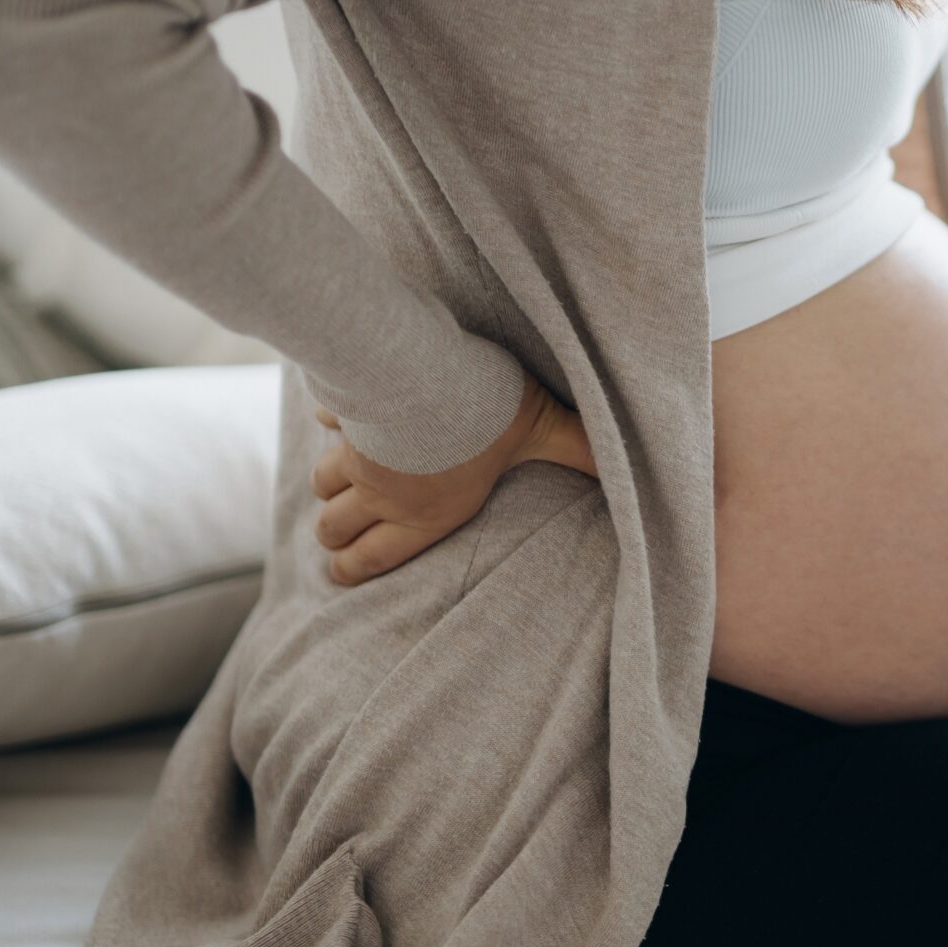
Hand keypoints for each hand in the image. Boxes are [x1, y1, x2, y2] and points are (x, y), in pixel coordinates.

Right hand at [311, 382, 595, 586]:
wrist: (428, 374)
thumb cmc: (487, 412)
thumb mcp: (544, 431)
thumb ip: (578, 451)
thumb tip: (626, 470)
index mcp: (427, 514)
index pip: (376, 557)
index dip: (352, 570)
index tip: (339, 573)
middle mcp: (384, 493)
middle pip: (334, 527)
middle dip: (332, 533)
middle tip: (335, 532)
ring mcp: (355, 456)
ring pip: (321, 483)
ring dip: (326, 485)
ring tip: (333, 483)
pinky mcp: (342, 414)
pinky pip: (327, 420)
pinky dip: (332, 418)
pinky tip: (339, 412)